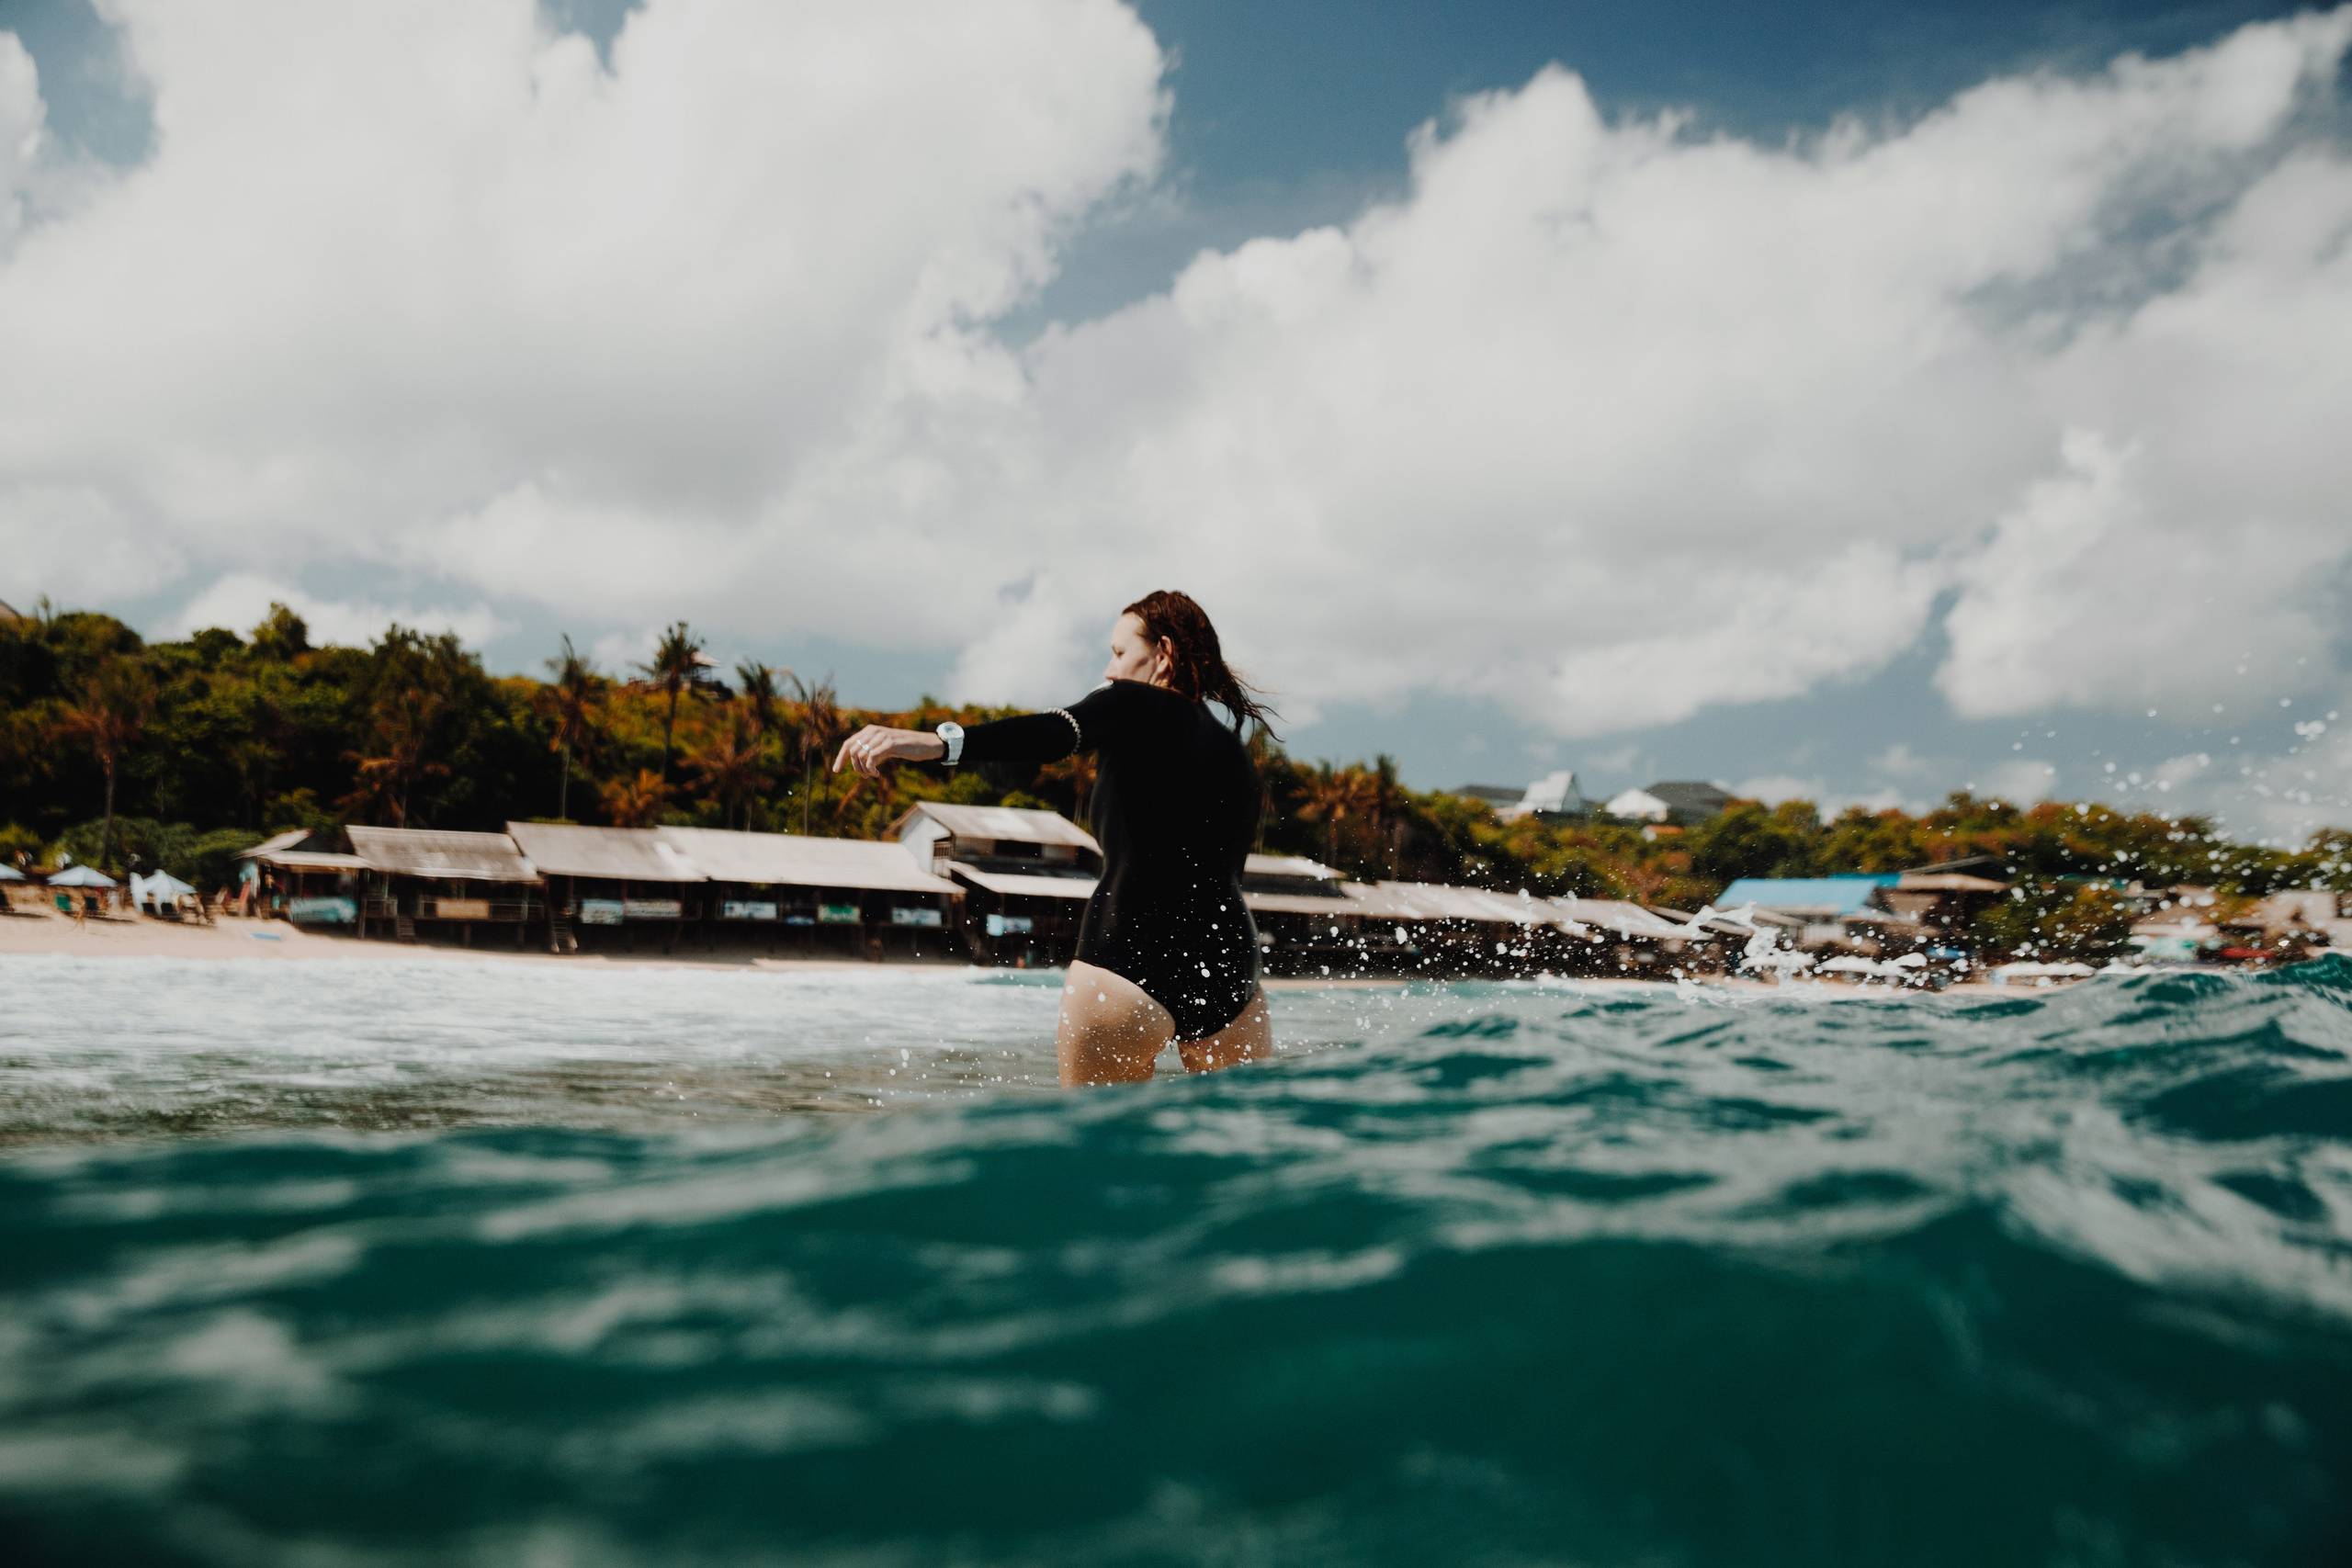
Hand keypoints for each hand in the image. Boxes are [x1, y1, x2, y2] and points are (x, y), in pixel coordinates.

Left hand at [833, 724, 947, 777]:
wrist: (925, 744)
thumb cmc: (906, 747)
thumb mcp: (885, 746)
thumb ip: (872, 748)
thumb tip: (857, 760)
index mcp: (870, 730)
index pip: (848, 743)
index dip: (840, 757)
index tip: (836, 770)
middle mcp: (873, 731)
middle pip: (852, 751)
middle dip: (854, 767)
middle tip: (865, 776)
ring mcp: (881, 736)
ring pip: (860, 756)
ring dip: (863, 770)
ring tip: (872, 775)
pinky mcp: (889, 744)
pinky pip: (871, 758)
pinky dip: (871, 769)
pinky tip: (877, 774)